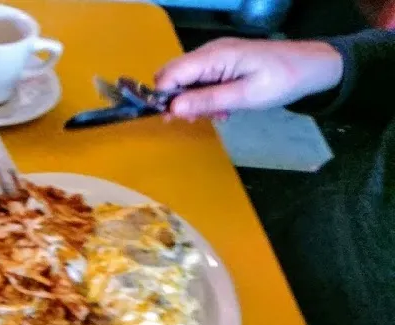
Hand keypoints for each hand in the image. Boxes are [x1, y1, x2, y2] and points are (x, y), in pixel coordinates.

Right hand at [154, 38, 343, 118]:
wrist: (313, 67)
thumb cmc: (283, 80)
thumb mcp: (246, 96)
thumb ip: (208, 101)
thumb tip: (172, 109)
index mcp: (215, 56)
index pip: (171, 73)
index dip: (162, 96)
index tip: (170, 119)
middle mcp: (210, 51)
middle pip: (174, 75)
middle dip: (177, 100)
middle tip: (196, 120)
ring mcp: (216, 56)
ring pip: (186, 80)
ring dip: (193, 101)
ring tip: (218, 115)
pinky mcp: (223, 62)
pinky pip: (201, 79)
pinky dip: (204, 96)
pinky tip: (223, 108)